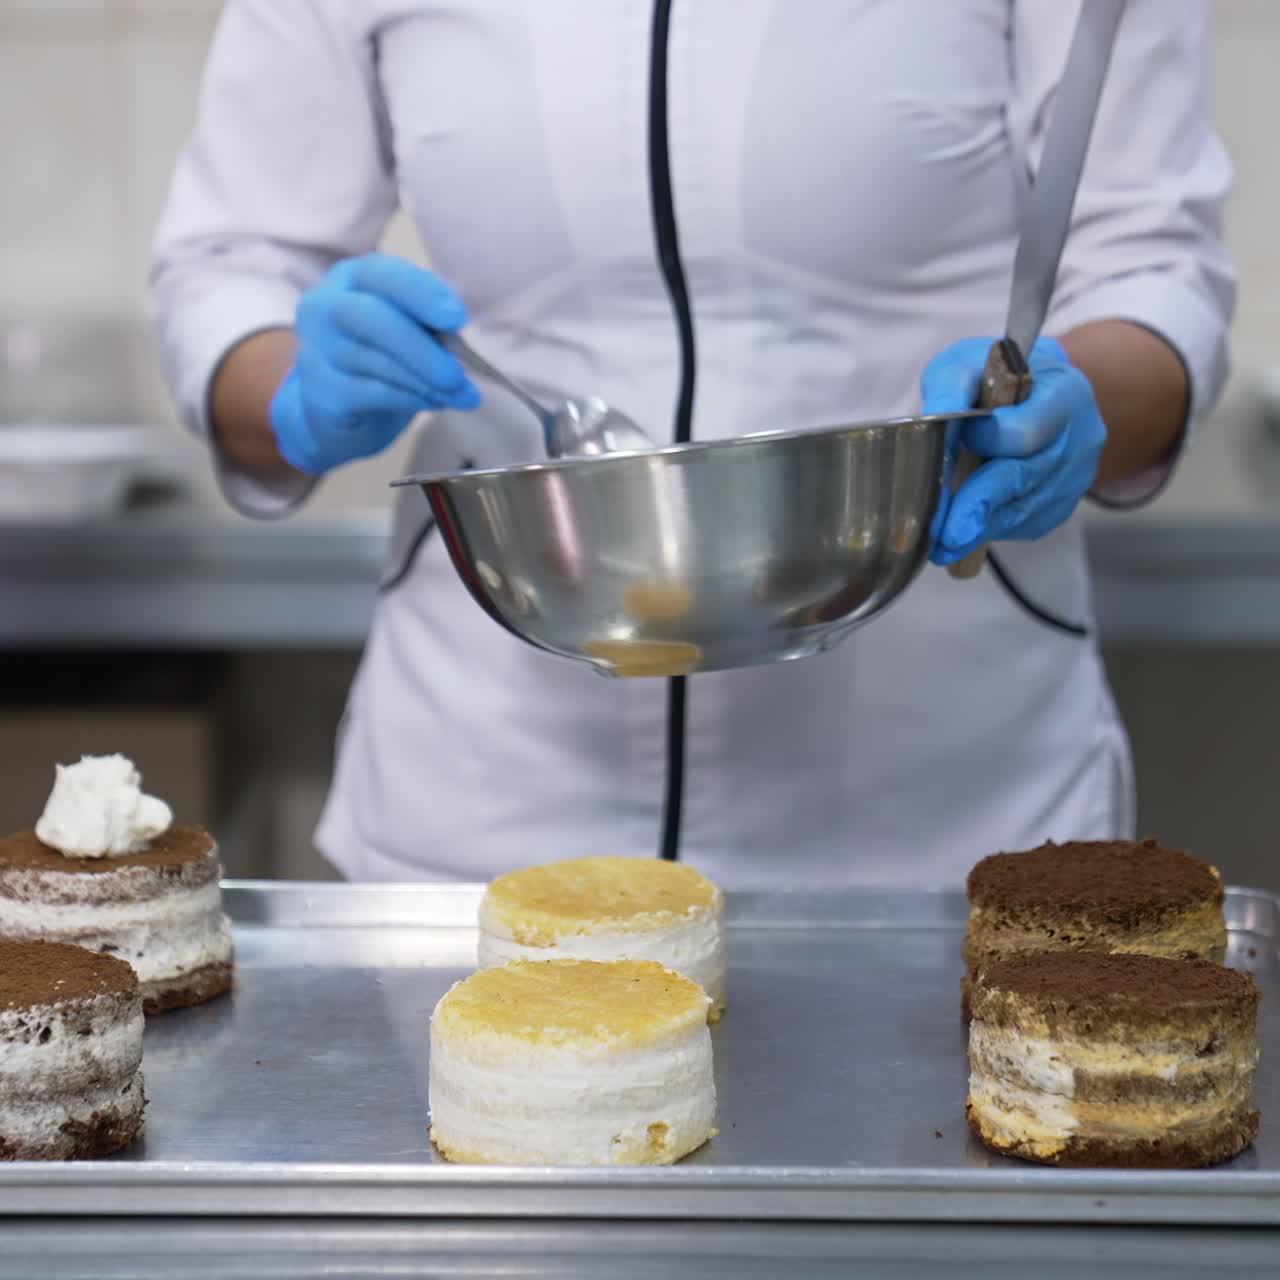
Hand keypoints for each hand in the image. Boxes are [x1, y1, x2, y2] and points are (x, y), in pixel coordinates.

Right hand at [270, 253, 480, 474]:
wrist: (346, 409)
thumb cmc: (387, 355)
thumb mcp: (410, 327)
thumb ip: (431, 323)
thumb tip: (461, 342)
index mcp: (353, 278)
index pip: (382, 273)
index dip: (421, 293)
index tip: (457, 318)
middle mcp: (326, 307)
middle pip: (369, 317)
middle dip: (419, 346)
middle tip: (456, 373)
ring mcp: (318, 350)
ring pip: (375, 361)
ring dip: (425, 380)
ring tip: (462, 394)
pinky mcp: (323, 392)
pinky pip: (372, 393)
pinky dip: (411, 398)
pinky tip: (437, 403)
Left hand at [921, 336, 1107, 566]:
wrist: (1028, 389)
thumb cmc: (992, 376)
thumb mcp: (965, 364)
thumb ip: (949, 392)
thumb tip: (927, 430)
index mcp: (1063, 393)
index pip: (1024, 431)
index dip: (986, 441)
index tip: (956, 443)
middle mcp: (1079, 437)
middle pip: (1025, 477)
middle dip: (981, 506)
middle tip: (947, 535)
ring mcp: (1076, 474)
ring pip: (1025, 509)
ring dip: (981, 528)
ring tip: (944, 545)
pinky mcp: (1064, 502)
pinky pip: (1029, 523)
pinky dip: (994, 529)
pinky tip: (967, 534)